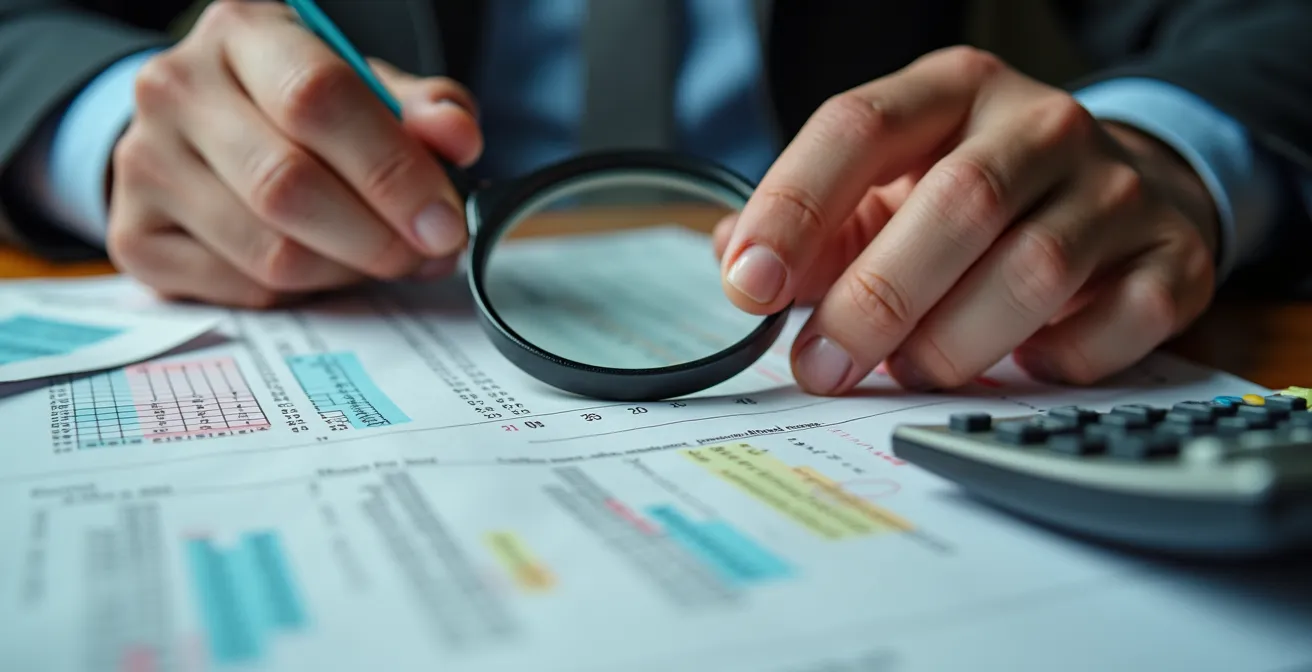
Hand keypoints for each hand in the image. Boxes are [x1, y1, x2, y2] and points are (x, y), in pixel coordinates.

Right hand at [107, 0, 481, 306]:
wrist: (202, 130)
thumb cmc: (297, 105)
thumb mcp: (368, 89)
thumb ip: (423, 111)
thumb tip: (457, 137)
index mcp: (242, 32)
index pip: (317, 99)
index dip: (392, 171)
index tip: (443, 220)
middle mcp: (176, 89)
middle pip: (288, 186)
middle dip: (379, 237)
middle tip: (426, 253)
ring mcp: (144, 164)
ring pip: (270, 252)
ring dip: (350, 270)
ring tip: (384, 258)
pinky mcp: (135, 237)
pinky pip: (245, 289)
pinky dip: (306, 292)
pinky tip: (326, 265)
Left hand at [715, 46, 1218, 393]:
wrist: (1124, 187)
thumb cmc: (980, 193)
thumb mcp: (890, 188)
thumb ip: (816, 230)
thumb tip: (742, 267)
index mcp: (951, 91)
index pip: (858, 126)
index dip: (794, 207)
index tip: (748, 284)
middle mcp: (1038, 124)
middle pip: (958, 205)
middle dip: (875, 300)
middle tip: (823, 365)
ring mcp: (1117, 187)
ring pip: (1033, 272)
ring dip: (952, 344)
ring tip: (910, 370)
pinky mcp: (1175, 255)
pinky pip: (1114, 324)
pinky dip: (1056, 362)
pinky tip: (1020, 365)